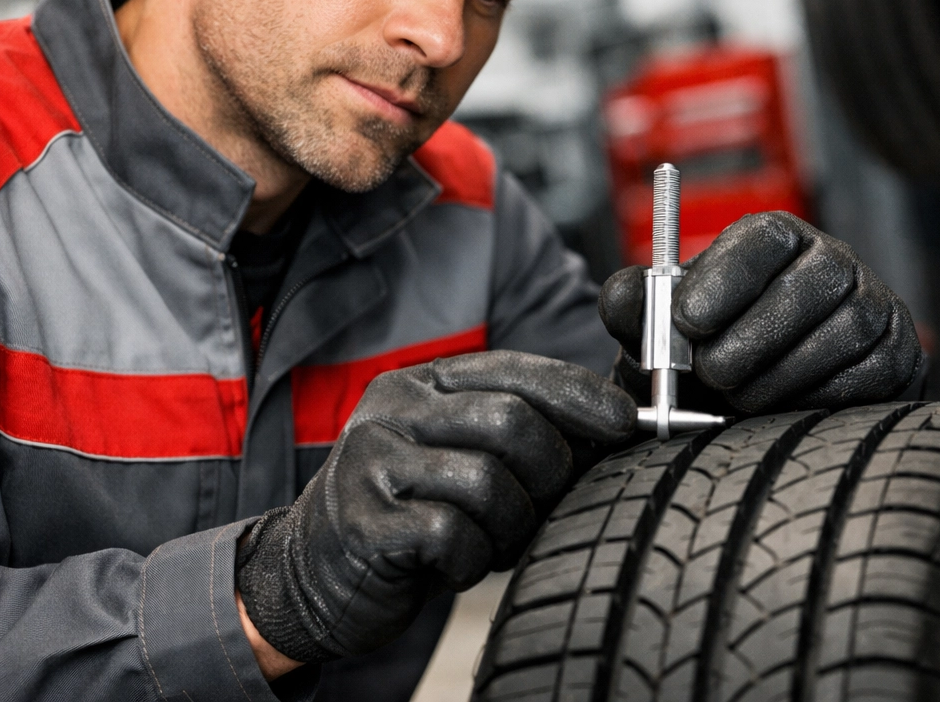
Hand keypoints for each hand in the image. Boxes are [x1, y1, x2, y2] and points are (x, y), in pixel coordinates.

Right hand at [235, 350, 634, 663]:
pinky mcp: (364, 522)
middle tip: (545, 504)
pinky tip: (453, 561)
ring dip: (511, 524)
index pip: (515, 370)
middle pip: (512, 422)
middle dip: (551, 472)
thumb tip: (612, 423)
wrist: (314, 568)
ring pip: (489, 482)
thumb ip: (515, 427)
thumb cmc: (411, 506)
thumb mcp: (458, 450)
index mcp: (423, 382)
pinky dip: (471, 559)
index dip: (578, 394)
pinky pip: (453, 536)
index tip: (625, 421)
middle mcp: (393, 407)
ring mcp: (373, 461)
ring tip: (491, 537)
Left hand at [599, 211, 922, 414]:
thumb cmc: (700, 350)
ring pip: (839, 336)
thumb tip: (625, 297)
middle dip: (750, 339)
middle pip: (806, 288)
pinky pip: (867, 379)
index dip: (726, 277)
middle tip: (710, 373)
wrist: (748, 398)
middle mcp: (832, 262)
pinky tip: (778, 410)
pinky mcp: (900, 358)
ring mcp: (875, 307)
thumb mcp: (658, 326)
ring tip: (736, 397)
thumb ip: (633, 306)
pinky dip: (816, 399)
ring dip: (778, 376)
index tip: (687, 320)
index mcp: (774, 239)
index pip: (763, 238)